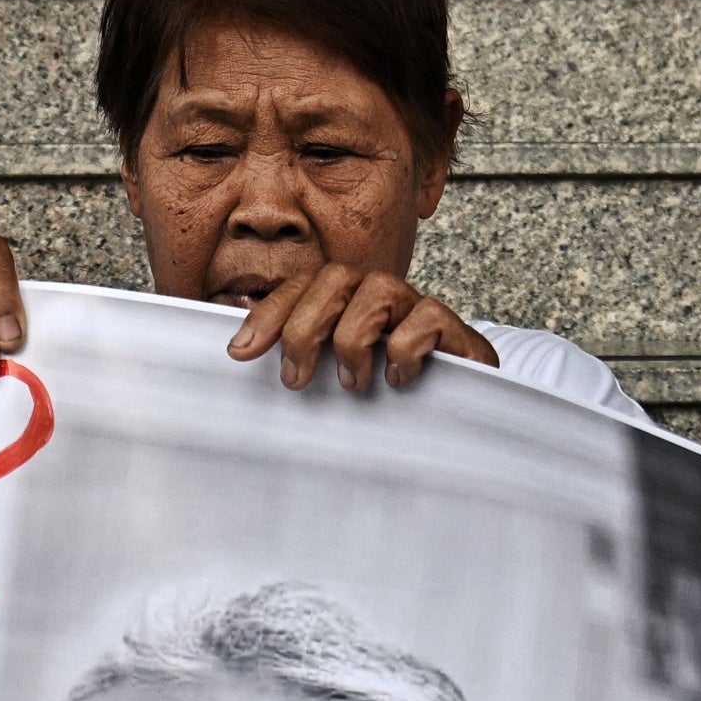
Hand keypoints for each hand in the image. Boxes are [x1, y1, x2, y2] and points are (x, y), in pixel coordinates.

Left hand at [229, 267, 495, 392]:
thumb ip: (296, 362)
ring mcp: (417, 309)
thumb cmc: (390, 403)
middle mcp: (380, 296)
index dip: (268, 314)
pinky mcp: (455, 331)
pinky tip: (399, 381)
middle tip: (296, 379)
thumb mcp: (332, 383)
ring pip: (377, 291)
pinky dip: (405, 352)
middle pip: (334, 279)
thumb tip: (238, 350)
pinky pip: (425, 318)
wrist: (461, 421)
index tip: (240, 352)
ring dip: (353, 340)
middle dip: (305, 328)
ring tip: (352, 383)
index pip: (302, 287)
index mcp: (347, 302)